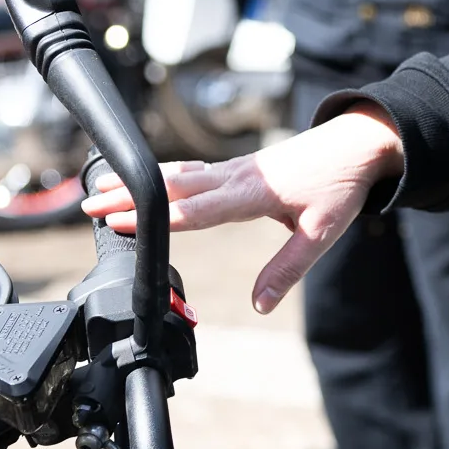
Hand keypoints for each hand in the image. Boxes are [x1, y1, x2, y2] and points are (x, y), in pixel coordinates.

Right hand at [79, 104, 404, 314]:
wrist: (360, 143)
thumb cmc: (341, 186)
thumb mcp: (321, 233)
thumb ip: (288, 270)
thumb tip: (261, 305)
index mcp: (251, 194)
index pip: (196, 210)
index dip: (158, 218)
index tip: (120, 222)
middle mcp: (236, 177)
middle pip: (174, 187)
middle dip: (130, 195)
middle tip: (88, 206)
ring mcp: (235, 169)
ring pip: (179, 175)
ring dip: (140, 181)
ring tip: (101, 188)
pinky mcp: (240, 167)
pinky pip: (192, 171)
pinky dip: (163, 175)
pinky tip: (149, 179)